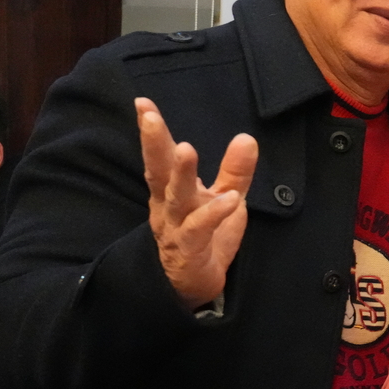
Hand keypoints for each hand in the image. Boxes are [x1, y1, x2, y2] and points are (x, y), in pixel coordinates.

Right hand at [137, 98, 258, 309]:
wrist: (194, 286)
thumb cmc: (204, 238)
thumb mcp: (222, 199)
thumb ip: (234, 172)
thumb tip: (246, 137)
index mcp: (170, 191)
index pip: (160, 156)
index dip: (152, 130)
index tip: (142, 102)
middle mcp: (167, 206)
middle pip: (158, 171)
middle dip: (153, 143)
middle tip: (148, 116)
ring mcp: (174, 228)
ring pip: (175, 199)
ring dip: (181, 174)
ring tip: (187, 149)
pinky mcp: (189, 250)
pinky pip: (199, 230)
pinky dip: (213, 214)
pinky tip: (230, 200)